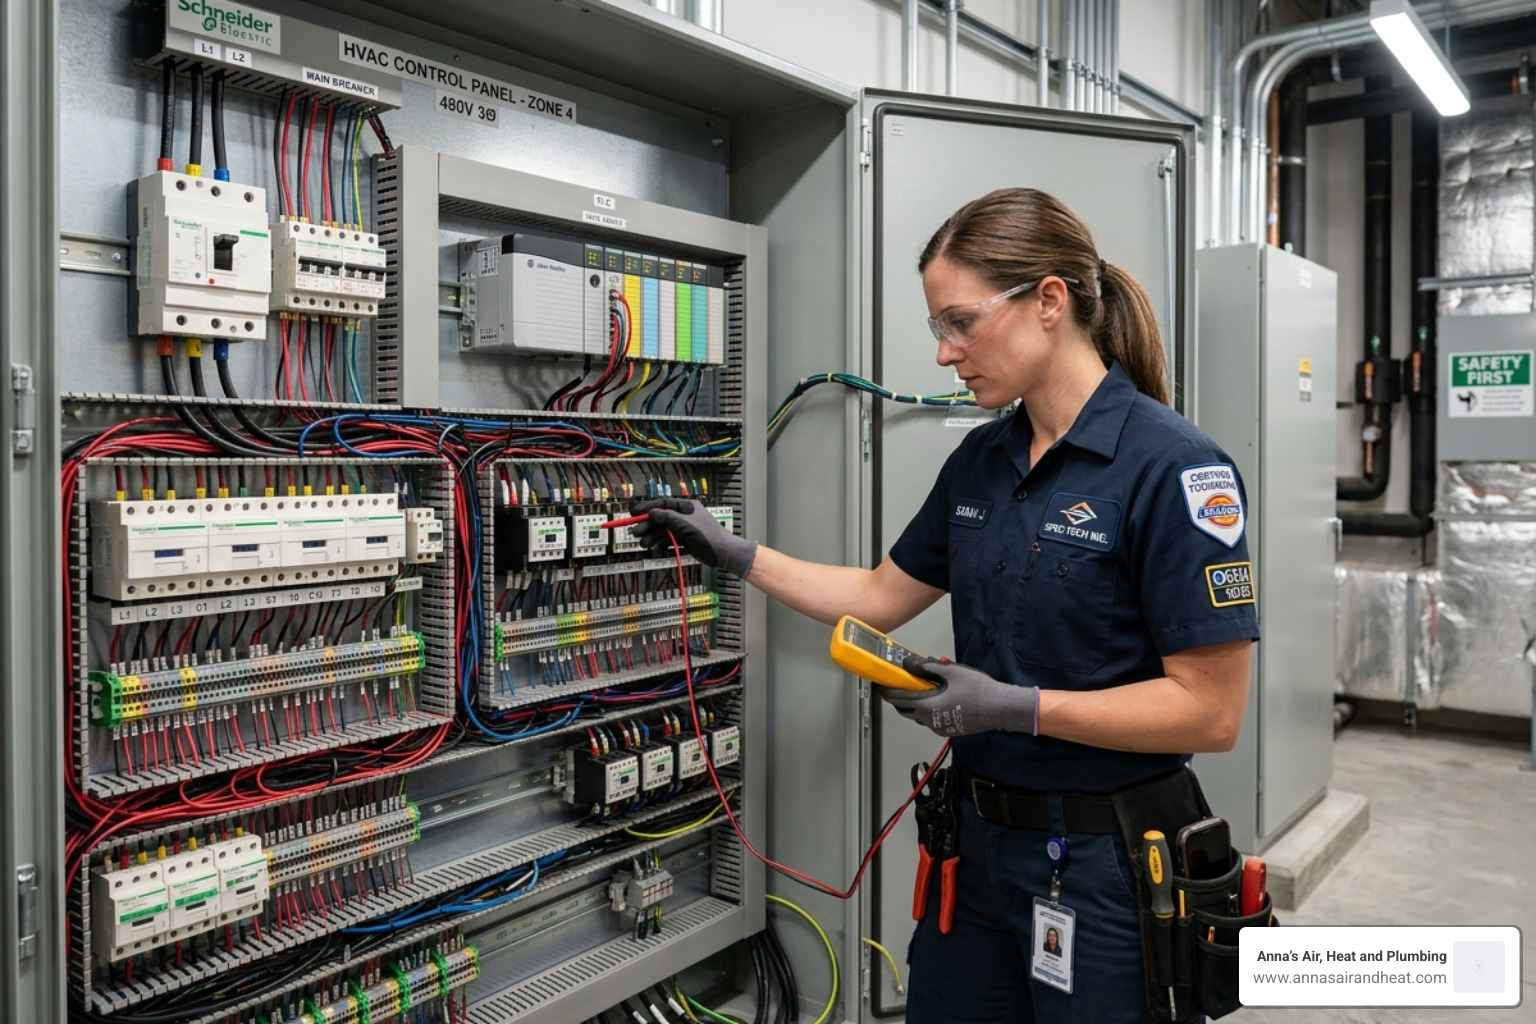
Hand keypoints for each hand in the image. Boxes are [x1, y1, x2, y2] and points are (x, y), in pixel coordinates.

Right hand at [629, 497, 757, 577]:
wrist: (723, 552)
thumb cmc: (706, 534)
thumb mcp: (684, 523)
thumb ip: (666, 517)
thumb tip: (651, 512)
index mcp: (685, 506)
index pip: (662, 504)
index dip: (646, 508)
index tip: (633, 513)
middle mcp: (683, 516)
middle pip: (660, 519)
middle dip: (647, 526)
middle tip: (635, 533)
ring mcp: (684, 528)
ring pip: (663, 531)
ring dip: (652, 537)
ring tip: (644, 545)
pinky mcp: (685, 540)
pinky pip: (669, 540)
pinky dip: (661, 545)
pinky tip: (656, 550)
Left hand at [876, 657, 1037, 736]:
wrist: (1000, 708)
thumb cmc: (977, 690)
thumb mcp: (950, 671)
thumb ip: (926, 667)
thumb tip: (907, 663)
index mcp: (926, 706)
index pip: (896, 699)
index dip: (885, 691)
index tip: (878, 684)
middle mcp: (929, 720)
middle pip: (905, 709)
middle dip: (898, 697)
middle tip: (899, 682)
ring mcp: (939, 727)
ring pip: (918, 715)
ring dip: (914, 702)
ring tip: (920, 686)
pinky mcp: (948, 729)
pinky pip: (930, 719)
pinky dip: (927, 708)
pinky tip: (937, 696)